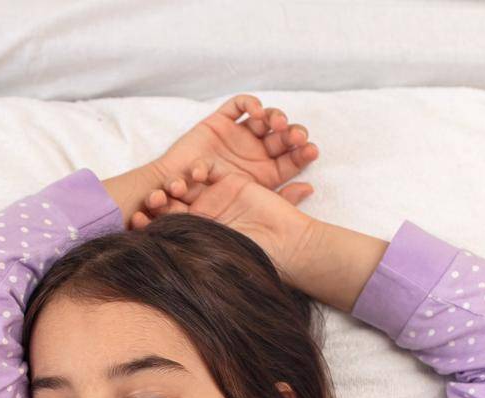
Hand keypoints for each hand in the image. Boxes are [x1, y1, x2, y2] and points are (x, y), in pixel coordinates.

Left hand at [130, 157, 317, 285]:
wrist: (288, 245)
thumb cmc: (253, 258)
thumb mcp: (217, 258)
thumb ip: (189, 252)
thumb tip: (154, 265)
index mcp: (193, 236)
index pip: (164, 226)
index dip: (149, 222)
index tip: (136, 221)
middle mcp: (201, 216)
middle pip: (171, 202)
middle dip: (160, 199)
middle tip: (152, 199)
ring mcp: (214, 197)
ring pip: (187, 184)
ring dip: (177, 182)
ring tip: (173, 185)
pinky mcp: (231, 181)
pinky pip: (210, 170)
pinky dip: (200, 169)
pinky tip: (195, 173)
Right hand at [152, 93, 318, 194]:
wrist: (173, 199)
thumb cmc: (211, 207)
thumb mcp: (253, 205)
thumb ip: (283, 199)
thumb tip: (310, 188)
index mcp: (266, 172)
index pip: (292, 157)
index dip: (303, 151)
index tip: (310, 150)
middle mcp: (255, 152)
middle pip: (282, 134)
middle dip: (292, 131)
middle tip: (295, 135)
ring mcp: (238, 136)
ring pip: (264, 117)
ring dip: (275, 116)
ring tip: (277, 123)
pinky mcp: (219, 123)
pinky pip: (238, 106)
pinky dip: (249, 103)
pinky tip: (257, 111)